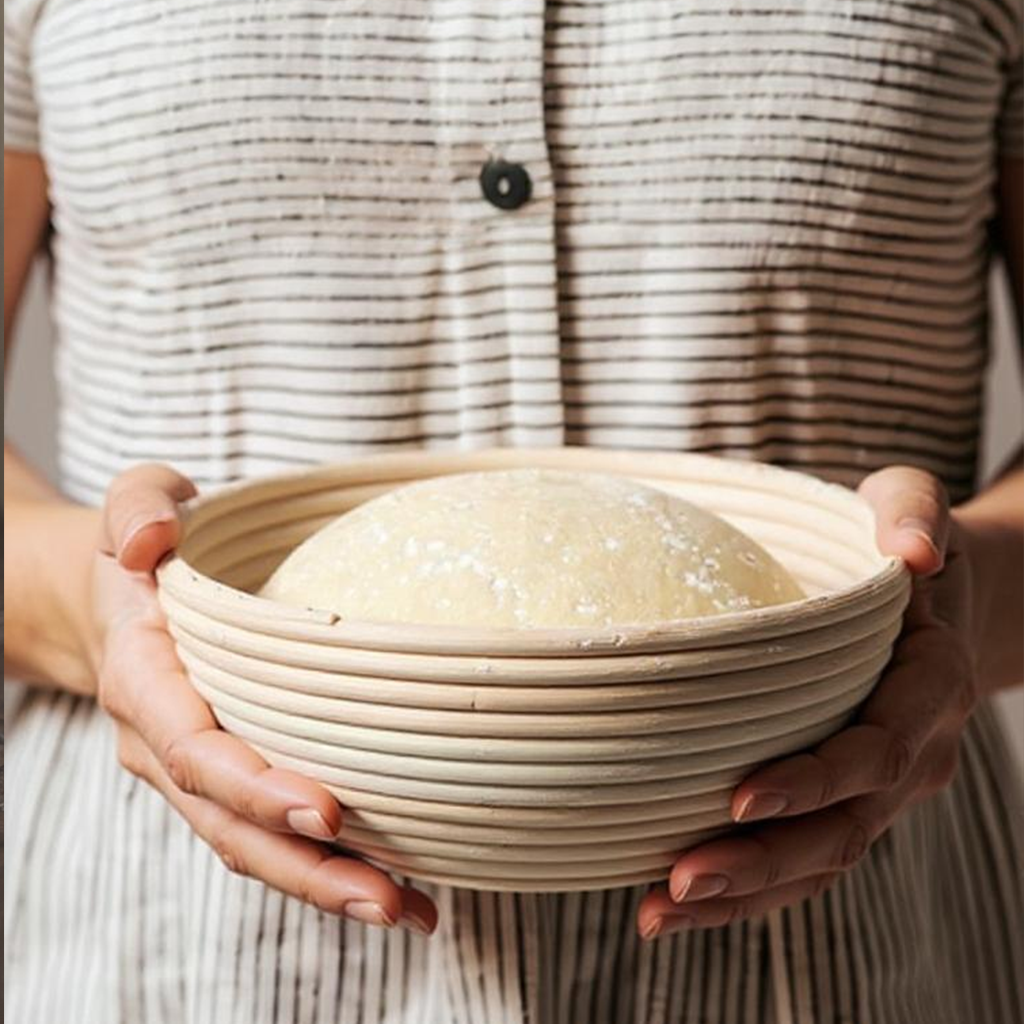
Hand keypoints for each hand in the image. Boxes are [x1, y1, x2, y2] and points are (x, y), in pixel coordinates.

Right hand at [89, 463, 437, 935]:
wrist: (114, 595)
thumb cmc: (146, 545)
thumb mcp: (135, 499)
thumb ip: (137, 508)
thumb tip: (147, 541)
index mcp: (143, 676)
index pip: (191, 747)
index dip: (253, 786)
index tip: (325, 809)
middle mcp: (162, 740)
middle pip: (228, 823)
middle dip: (306, 866)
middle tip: (387, 899)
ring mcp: (194, 769)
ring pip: (250, 844)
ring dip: (324, 883)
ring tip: (409, 910)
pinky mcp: (229, 776)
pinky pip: (268, 831)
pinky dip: (324, 863)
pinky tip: (392, 882)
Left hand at [638, 466, 974, 938]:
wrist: (943, 603)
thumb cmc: (902, 545)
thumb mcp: (912, 503)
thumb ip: (913, 512)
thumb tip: (914, 551)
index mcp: (928, 686)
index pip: (876, 750)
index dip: (815, 780)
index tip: (740, 796)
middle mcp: (913, 753)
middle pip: (844, 828)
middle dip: (763, 861)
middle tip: (679, 879)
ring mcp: (882, 790)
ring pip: (821, 861)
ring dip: (744, 893)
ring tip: (659, 912)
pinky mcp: (848, 801)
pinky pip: (805, 858)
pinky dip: (748, 889)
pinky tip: (675, 900)